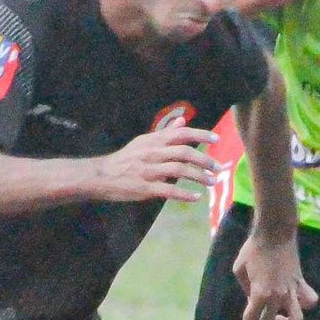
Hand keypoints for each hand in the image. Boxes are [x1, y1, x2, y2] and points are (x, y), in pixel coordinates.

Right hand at [95, 125, 220, 203]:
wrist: (102, 176)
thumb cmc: (125, 158)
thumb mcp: (144, 142)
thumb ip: (165, 133)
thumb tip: (182, 122)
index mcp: (154, 141)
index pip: (182, 134)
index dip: (201, 135)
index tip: (216, 139)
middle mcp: (153, 153)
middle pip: (185, 153)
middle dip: (204, 160)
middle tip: (217, 168)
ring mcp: (150, 171)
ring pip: (180, 170)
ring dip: (199, 177)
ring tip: (211, 182)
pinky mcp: (146, 188)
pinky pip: (169, 190)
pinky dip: (184, 194)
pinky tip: (195, 197)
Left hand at [232, 229, 318, 319]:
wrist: (274, 233)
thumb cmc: (253, 250)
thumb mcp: (239, 270)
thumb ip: (246, 290)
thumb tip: (253, 300)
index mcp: (259, 292)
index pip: (251, 318)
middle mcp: (276, 296)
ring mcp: (291, 290)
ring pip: (296, 317)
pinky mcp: (301, 282)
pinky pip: (309, 299)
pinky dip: (305, 304)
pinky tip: (298, 303)